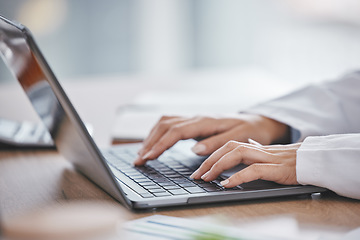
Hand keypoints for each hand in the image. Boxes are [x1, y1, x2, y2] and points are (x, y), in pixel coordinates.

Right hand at [134, 114, 288, 164]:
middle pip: (165, 125)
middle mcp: (196, 118)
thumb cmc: (250, 131)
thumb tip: (194, 150)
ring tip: (142, 153)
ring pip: (165, 122)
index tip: (148, 157)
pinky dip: (158, 133)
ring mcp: (194, 119)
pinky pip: (171, 124)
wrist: (259, 122)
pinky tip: (155, 143)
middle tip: (138, 160)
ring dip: (151, 136)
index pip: (175, 132)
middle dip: (149, 142)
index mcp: (205, 122)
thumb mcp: (237, 139)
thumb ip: (215, 143)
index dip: (160, 145)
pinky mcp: (194, 123)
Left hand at [190, 141, 300, 186]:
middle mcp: (258, 149)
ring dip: (218, 166)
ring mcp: (267, 157)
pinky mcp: (276, 168)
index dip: (211, 156)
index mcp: (255, 146)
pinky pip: (253, 170)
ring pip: (237, 154)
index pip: (227, 146)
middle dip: (209, 160)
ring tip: (206, 178)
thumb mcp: (271, 152)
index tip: (199, 169)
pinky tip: (226, 184)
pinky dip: (237, 176)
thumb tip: (246, 142)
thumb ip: (257, 148)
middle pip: (228, 148)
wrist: (316, 159)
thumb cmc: (293, 159)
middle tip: (196, 175)